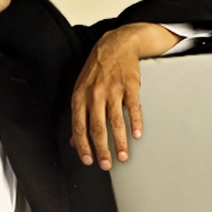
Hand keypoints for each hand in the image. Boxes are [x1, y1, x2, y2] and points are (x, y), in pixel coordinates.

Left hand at [69, 22, 177, 167]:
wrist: (115, 46)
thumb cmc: (97, 71)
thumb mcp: (81, 91)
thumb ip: (79, 116)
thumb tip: (74, 141)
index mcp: (80, 97)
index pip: (80, 126)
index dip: (83, 145)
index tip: (88, 160)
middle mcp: (95, 94)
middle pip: (98, 127)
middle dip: (102, 149)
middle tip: (106, 165)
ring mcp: (113, 90)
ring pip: (116, 121)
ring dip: (120, 142)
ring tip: (123, 156)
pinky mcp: (130, 86)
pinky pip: (133, 108)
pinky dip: (136, 123)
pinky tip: (137, 135)